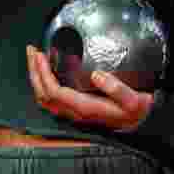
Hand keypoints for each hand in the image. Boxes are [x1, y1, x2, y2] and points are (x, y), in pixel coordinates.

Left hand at [26, 45, 153, 131]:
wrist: (141, 122)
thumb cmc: (137, 110)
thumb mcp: (133, 101)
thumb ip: (117, 89)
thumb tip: (97, 75)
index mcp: (85, 108)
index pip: (54, 92)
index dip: (43, 73)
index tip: (41, 54)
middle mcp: (75, 113)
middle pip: (43, 96)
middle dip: (34, 73)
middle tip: (32, 51)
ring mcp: (74, 113)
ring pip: (45, 100)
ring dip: (36, 78)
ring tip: (35, 59)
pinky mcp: (76, 109)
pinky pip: (52, 100)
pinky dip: (44, 84)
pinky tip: (47, 71)